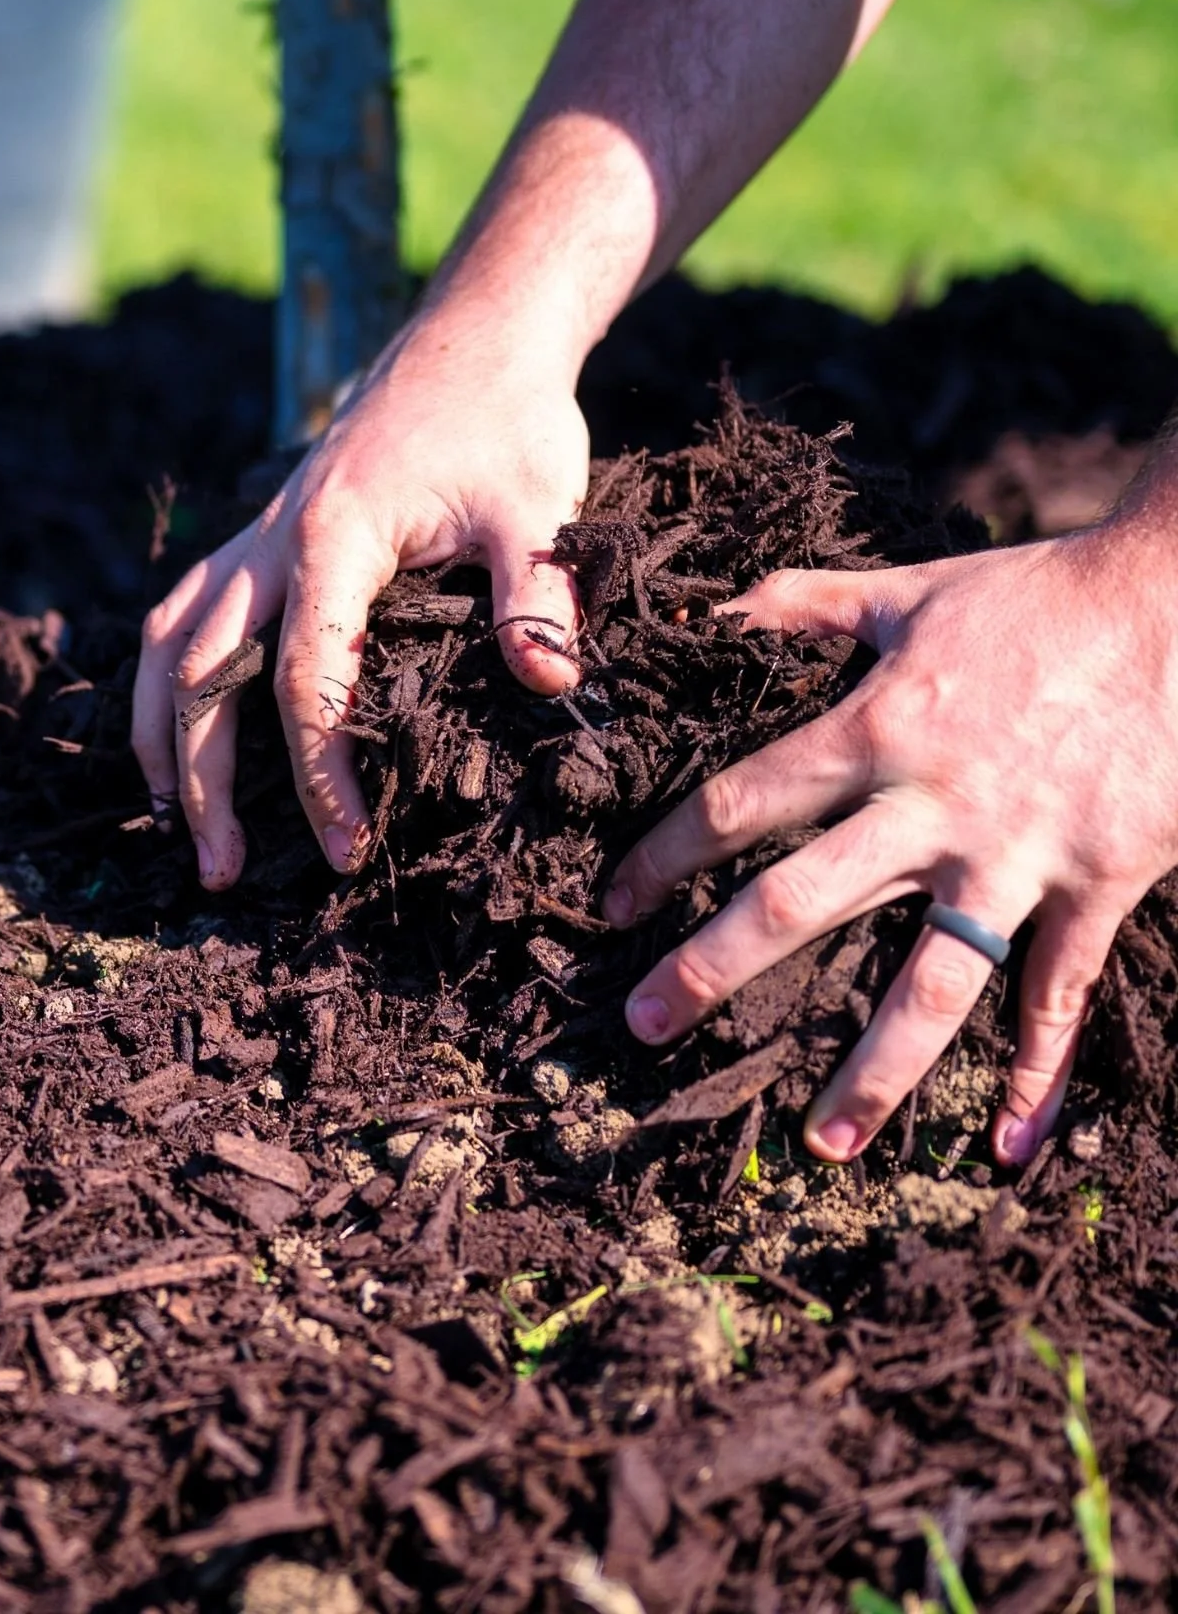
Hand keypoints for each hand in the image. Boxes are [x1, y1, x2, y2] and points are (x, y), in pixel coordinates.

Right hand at [132, 309, 590, 889]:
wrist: (473, 340)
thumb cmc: (508, 421)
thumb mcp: (538, 504)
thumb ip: (539, 594)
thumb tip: (548, 684)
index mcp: (332, 539)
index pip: (303, 679)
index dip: (318, 773)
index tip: (346, 848)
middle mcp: (272, 539)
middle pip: (202, 673)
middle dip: (201, 779)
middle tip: (221, 874)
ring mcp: (257, 535)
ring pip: (168, 641)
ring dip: (159, 734)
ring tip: (169, 821)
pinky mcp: (261, 535)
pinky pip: (183, 610)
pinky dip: (165, 677)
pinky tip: (175, 729)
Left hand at [605, 518, 1177, 1167]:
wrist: (1177, 601)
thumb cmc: (1035, 596)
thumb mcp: (904, 591)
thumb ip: (802, 603)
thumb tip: (716, 609)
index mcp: (871, 730)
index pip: (738, 804)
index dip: (665, 857)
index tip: (613, 905)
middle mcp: (930, 806)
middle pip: (797, 903)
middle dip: (711, 969)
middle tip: (644, 1027)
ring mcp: (1017, 857)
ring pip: (930, 984)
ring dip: (873, 1070)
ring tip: (825, 1144)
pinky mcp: (1099, 884)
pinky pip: (1060, 995)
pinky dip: (1039, 1074)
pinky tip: (1011, 1144)